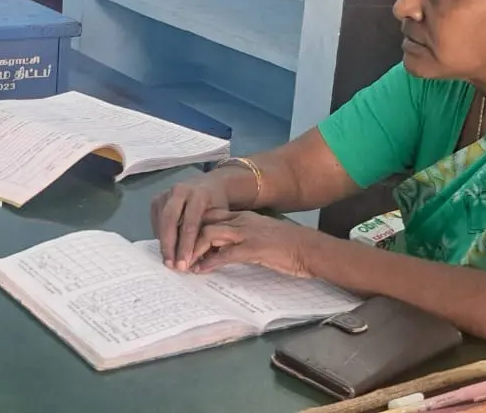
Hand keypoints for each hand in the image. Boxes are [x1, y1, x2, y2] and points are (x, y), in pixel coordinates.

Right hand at [151, 171, 233, 269]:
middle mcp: (181, 190)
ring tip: (167, 260)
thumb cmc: (218, 205)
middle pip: (170, 220)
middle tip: (171, 265)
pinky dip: (159, 234)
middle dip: (169, 245)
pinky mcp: (158, 198)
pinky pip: (155, 219)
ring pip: (161, 220)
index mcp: (200, 194)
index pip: (190, 223)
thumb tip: (200, 263)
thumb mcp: (221, 218)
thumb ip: (210, 236)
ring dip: (163, 242)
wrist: (211, 185)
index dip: (186, 246)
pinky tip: (165, 248)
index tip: (184, 264)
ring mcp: (167, 193)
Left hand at [189, 210, 326, 278]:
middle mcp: (242, 221)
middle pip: (204, 222)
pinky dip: (210, 262)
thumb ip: (239, 240)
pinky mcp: (254, 249)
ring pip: (210, 234)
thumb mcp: (259, 237)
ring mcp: (247, 233)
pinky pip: (225, 254)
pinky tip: (200, 270)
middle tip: (174, 254)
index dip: (191, 226)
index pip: (209, 215)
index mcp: (243, 216)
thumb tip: (218, 251)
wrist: (311, 249)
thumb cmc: (287, 246)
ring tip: (183, 264)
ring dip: (192, 250)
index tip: (178, 240)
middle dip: (185, 237)